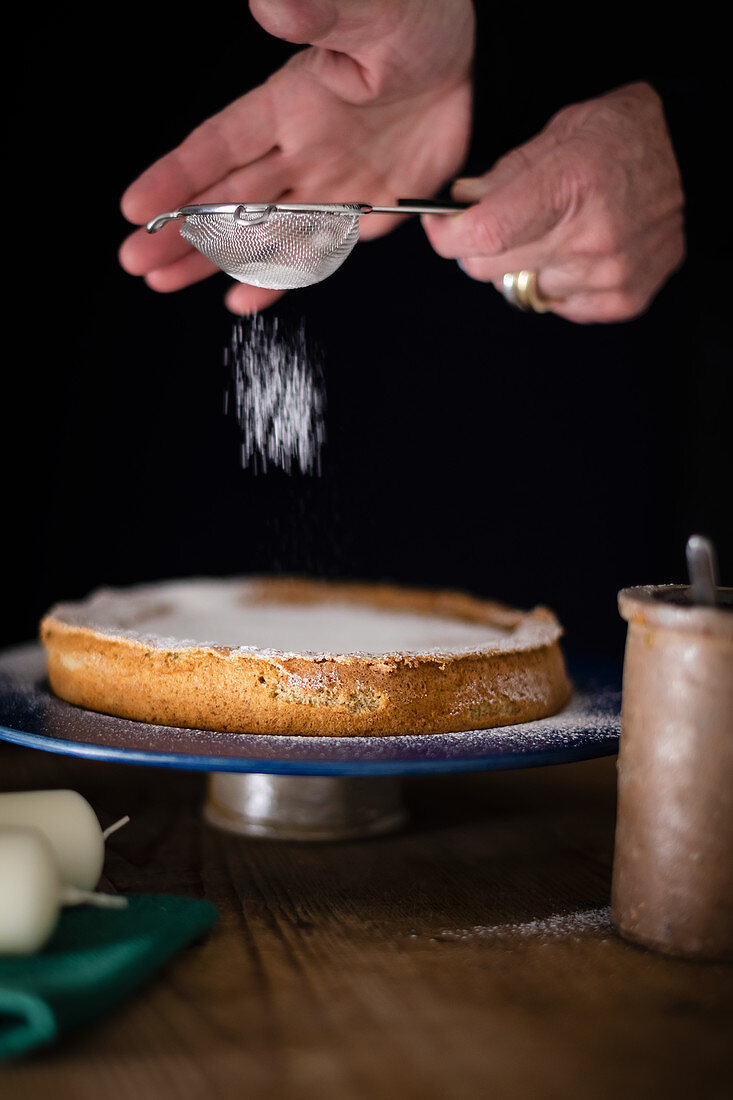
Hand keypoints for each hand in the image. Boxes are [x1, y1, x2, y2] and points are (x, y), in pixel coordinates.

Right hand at [119, 0, 473, 313]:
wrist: (480, 64)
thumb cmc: (421, 23)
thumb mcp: (375, 14)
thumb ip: (324, 12)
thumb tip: (270, 2)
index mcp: (291, 102)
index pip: (221, 144)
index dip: (177, 176)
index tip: (136, 206)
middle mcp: (300, 149)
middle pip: (227, 198)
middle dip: (180, 229)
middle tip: (136, 260)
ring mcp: (329, 185)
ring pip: (260, 232)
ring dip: (213, 258)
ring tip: (166, 282)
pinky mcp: (364, 212)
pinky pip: (316, 252)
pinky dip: (281, 276)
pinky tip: (245, 297)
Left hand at [423, 82, 684, 322]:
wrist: (692, 156)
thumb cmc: (621, 138)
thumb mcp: (557, 133)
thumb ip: (501, 175)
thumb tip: (458, 206)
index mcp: (568, 185)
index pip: (482, 235)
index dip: (446, 237)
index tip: (440, 229)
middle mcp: (590, 237)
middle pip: (489, 269)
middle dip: (481, 248)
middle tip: (500, 224)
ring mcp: (607, 274)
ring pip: (522, 290)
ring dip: (525, 266)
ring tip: (556, 232)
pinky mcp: (621, 300)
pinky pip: (559, 306)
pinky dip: (558, 284)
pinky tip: (579, 253)